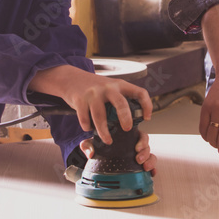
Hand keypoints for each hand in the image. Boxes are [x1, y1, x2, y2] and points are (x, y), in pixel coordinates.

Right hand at [30, 65, 151, 143]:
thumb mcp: (111, 87)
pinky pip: (85, 118)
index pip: (139, 92)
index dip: (147, 105)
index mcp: (119, 85)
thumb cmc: (94, 87)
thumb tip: (132, 118)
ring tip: (108, 140)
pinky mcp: (80, 100)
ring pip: (100, 116)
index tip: (147, 118)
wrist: (71, 78)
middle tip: (127, 129)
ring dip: (104, 131)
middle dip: (125, 118)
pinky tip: (88, 128)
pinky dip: (87, 127)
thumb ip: (120, 99)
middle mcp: (108, 88)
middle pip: (121, 103)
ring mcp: (93, 93)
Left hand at [81, 129, 156, 175]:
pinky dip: (153, 169)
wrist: (98, 157)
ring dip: (150, 161)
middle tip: (138, 159)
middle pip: (147, 146)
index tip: (137, 147)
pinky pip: (150, 166)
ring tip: (144, 167)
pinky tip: (151, 173)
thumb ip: (88, 145)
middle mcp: (135, 145)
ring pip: (150, 155)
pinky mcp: (139, 165)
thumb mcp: (92, 144)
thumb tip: (91, 153)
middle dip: (145, 152)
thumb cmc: (99, 147)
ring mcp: (138, 155)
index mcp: (127, 137)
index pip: (139, 135)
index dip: (142, 140)